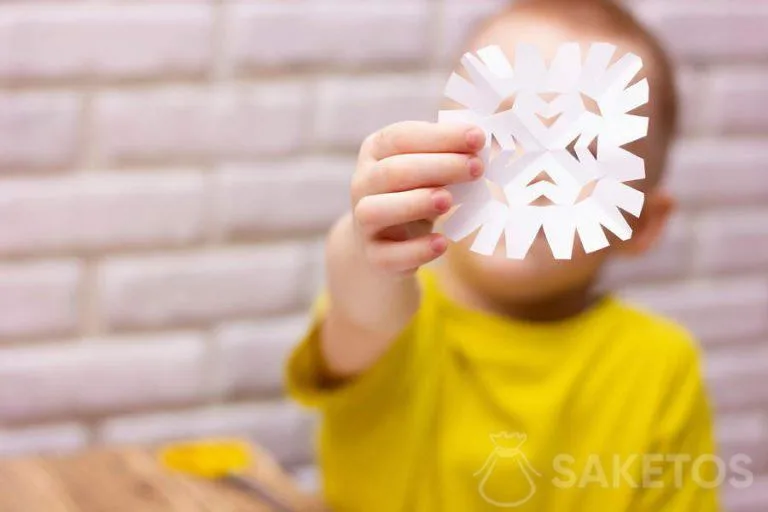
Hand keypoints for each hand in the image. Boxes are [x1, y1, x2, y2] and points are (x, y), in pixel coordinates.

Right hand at [351, 121, 485, 275]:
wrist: (389, 243)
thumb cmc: (416, 193)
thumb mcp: (430, 169)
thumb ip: (449, 154)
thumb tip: (481, 143)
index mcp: (376, 151)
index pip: (401, 137)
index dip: (439, 137)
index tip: (478, 137)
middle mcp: (362, 183)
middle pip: (392, 171)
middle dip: (438, 167)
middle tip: (476, 168)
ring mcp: (363, 222)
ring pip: (376, 210)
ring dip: (414, 203)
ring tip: (448, 201)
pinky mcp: (374, 256)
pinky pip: (389, 255)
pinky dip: (416, 250)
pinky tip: (442, 243)